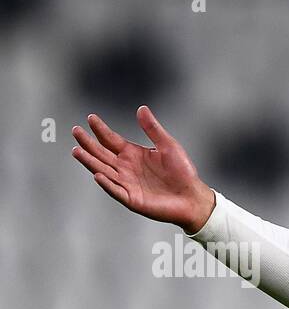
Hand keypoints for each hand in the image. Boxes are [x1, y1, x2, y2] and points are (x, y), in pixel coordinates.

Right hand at [71, 105, 214, 233]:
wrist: (193, 197)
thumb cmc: (183, 172)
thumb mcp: (168, 146)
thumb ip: (153, 129)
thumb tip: (142, 109)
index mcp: (133, 154)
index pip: (111, 139)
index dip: (100, 129)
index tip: (90, 118)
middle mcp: (126, 168)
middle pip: (102, 153)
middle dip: (88, 143)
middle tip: (76, 131)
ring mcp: (127, 183)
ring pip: (103, 170)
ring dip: (90, 161)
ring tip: (77, 150)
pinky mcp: (132, 199)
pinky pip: (116, 190)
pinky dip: (107, 183)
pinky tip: (98, 174)